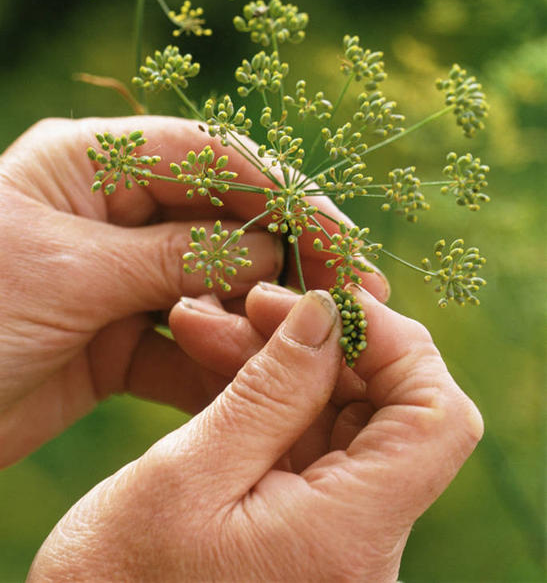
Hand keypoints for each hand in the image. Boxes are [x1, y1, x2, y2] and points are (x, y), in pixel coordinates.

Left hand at [0, 116, 388, 466]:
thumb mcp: (70, 274)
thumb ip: (175, 255)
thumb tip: (270, 244)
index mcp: (88, 163)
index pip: (208, 156)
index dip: (281, 190)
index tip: (339, 233)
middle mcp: (108, 211)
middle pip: (220, 216)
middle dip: (287, 251)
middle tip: (352, 291)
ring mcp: (112, 275)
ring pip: (209, 279)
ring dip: (258, 306)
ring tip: (314, 337)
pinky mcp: (110, 337)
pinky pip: (181, 339)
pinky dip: (218, 356)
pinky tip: (257, 376)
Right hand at [29, 286, 481, 582]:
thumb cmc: (116, 582)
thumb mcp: (186, 475)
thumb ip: (269, 390)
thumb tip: (327, 314)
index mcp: (347, 536)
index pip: (438, 420)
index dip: (401, 345)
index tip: (330, 300)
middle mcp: (360, 543)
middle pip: (391, 409)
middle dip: (324, 340)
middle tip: (250, 303)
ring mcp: (334, 536)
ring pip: (342, 416)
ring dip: (284, 360)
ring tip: (208, 324)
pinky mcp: (303, 527)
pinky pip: (307, 442)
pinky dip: (269, 396)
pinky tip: (215, 363)